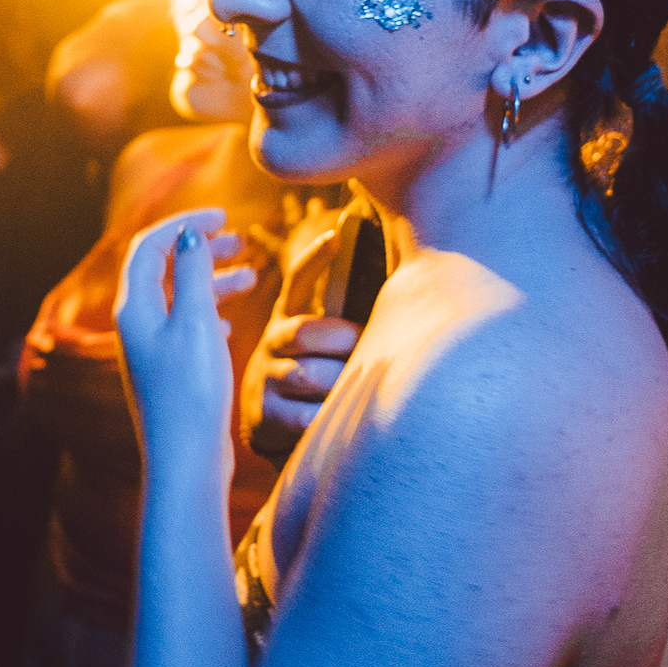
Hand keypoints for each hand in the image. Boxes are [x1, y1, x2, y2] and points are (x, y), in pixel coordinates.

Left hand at [114, 208, 258, 476]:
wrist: (186, 460)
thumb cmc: (191, 392)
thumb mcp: (196, 322)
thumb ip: (193, 272)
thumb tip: (188, 233)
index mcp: (135, 308)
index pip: (151, 246)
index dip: (185, 223)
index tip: (224, 216)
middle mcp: (137, 326)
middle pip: (164, 269)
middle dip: (200, 248)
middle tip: (240, 240)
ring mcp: (152, 351)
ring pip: (180, 299)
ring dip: (212, 280)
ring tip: (252, 276)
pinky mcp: (170, 373)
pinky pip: (188, 328)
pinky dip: (211, 313)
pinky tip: (232, 323)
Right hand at [241, 225, 361, 462]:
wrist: (281, 432)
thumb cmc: (323, 379)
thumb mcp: (328, 348)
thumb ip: (352, 324)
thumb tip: (405, 288)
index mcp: (290, 318)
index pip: (298, 281)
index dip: (315, 258)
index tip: (337, 234)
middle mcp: (273, 342)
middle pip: (306, 332)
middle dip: (341, 339)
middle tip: (364, 347)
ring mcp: (265, 377)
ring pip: (306, 375)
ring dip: (336, 384)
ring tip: (353, 390)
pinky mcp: (262, 415)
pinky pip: (303, 416)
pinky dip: (325, 419)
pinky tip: (335, 420)